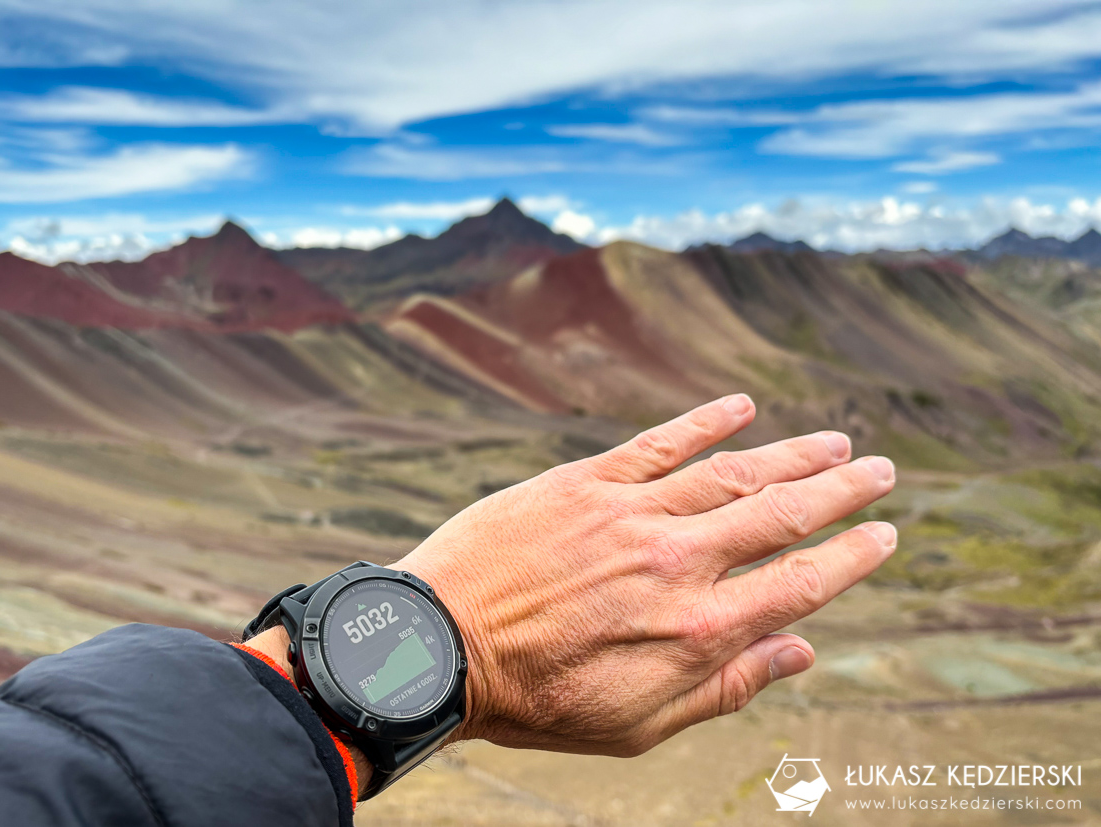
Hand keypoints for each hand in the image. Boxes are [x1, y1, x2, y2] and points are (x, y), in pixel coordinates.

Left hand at [397, 394, 896, 756]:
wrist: (437, 649)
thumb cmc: (536, 700)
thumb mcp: (638, 725)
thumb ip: (725, 688)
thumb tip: (801, 652)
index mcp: (698, 632)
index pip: (802, 583)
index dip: (853, 557)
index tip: (885, 534)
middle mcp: (677, 564)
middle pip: (781, 516)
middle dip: (839, 492)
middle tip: (881, 470)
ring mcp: (630, 516)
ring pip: (731, 473)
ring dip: (789, 455)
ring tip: (833, 442)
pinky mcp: (583, 483)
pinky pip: (657, 444)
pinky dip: (704, 423)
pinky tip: (741, 407)